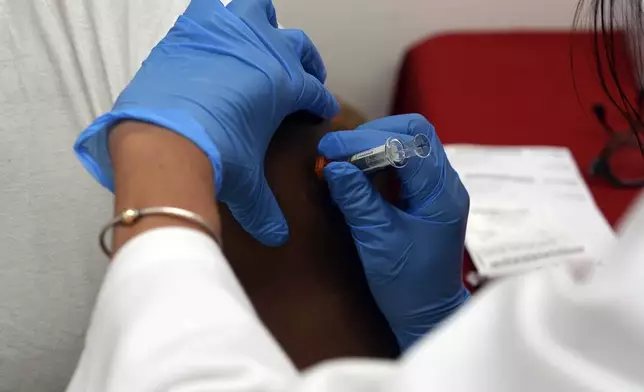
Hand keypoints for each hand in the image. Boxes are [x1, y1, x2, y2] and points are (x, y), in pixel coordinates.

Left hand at [74, 0, 338, 245]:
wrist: (164, 140)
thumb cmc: (214, 158)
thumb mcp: (246, 184)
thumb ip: (264, 208)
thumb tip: (276, 236)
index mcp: (285, 85)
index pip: (314, 91)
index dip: (320, 102)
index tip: (319, 109)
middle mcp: (263, 52)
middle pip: (298, 47)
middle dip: (304, 63)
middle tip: (301, 78)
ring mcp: (228, 35)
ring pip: (258, 10)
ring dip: (263, 24)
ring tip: (259, 40)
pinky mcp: (192, 31)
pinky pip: (210, 11)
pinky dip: (215, 21)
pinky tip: (212, 37)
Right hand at [318, 114, 469, 349]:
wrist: (427, 313)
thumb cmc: (407, 283)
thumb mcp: (378, 241)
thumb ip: (357, 200)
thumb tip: (333, 166)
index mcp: (440, 195)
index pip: (408, 144)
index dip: (366, 140)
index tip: (330, 149)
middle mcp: (445, 184)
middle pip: (415, 133)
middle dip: (372, 134)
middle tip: (338, 150)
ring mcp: (438, 189)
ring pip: (410, 144)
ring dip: (375, 145)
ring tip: (344, 158)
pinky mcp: (426, 197)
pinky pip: (406, 163)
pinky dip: (380, 160)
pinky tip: (358, 172)